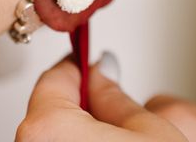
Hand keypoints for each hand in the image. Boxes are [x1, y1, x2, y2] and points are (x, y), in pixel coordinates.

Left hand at [17, 54, 195, 141]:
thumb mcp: (149, 132)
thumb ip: (113, 97)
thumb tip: (100, 77)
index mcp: (48, 130)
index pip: (52, 80)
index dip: (75, 67)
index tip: (86, 62)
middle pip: (46, 113)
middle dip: (75, 104)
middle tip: (104, 101)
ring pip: (49, 141)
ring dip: (73, 134)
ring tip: (112, 141)